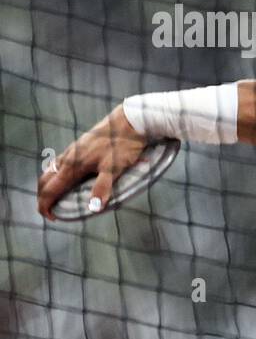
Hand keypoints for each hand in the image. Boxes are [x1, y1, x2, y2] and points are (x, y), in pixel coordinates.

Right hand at [38, 105, 148, 220]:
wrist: (129, 120)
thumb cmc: (122, 145)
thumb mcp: (115, 168)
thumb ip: (103, 187)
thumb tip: (93, 208)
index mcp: (72, 166)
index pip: (50, 189)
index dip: (46, 205)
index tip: (51, 217)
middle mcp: (67, 158)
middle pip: (45, 180)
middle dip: (43, 196)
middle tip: (50, 210)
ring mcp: (72, 151)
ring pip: (51, 170)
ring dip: (48, 185)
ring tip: (56, 197)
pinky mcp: (79, 146)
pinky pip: (60, 163)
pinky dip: (56, 175)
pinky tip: (68, 177)